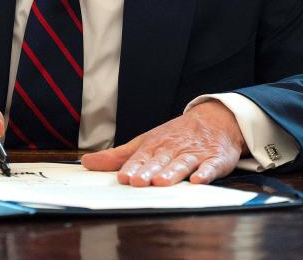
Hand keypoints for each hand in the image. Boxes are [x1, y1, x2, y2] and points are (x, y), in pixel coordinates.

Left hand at [81, 101, 245, 185]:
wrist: (215, 120)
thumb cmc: (175, 136)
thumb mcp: (145, 142)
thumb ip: (118, 156)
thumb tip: (86, 162)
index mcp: (155, 146)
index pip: (142, 158)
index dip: (133, 168)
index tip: (124, 178)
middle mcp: (173, 149)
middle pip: (160, 161)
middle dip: (149, 171)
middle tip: (138, 182)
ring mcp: (194, 154)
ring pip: (182, 163)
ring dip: (172, 172)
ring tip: (162, 182)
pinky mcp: (215, 160)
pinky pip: (211, 166)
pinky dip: (206, 172)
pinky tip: (199, 180)